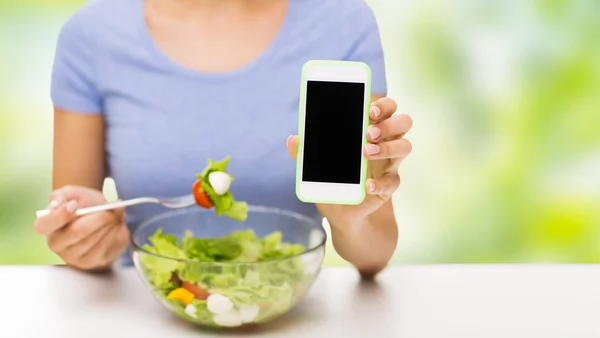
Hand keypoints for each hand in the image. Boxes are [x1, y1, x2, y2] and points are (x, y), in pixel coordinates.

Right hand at [34, 186, 128, 270]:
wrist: (106, 218)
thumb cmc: (87, 205)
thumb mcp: (76, 193)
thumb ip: (67, 194)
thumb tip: (57, 204)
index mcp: (47, 225)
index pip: (43, 225)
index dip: (59, 215)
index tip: (75, 205)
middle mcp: (56, 243)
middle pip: (77, 232)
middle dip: (98, 218)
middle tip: (109, 211)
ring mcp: (72, 256)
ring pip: (93, 240)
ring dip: (108, 226)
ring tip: (113, 217)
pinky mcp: (89, 263)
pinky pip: (105, 248)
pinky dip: (114, 234)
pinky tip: (114, 228)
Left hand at [287, 97, 412, 223]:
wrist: (342, 209)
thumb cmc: (333, 175)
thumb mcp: (317, 162)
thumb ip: (306, 150)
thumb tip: (293, 140)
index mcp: (371, 128)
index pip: (386, 108)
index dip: (383, 105)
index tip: (369, 108)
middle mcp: (386, 142)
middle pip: (403, 122)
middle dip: (389, 123)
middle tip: (368, 132)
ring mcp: (390, 163)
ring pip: (405, 146)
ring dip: (388, 147)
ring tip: (366, 152)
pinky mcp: (389, 185)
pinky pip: (393, 181)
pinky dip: (380, 182)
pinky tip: (367, 185)